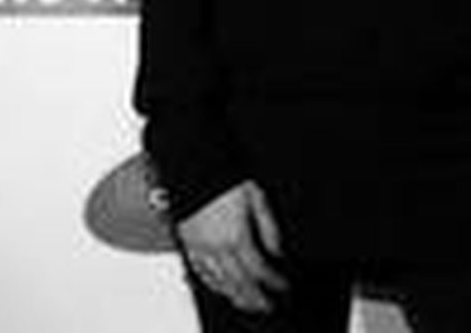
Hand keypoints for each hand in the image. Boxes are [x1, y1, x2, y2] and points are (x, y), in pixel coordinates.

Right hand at [175, 180, 288, 312]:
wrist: (195, 163)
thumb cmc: (226, 176)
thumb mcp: (258, 197)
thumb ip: (269, 227)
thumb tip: (277, 251)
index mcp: (236, 235)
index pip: (258, 269)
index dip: (273, 281)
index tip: (283, 286)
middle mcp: (216, 247)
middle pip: (238, 283)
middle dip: (255, 298)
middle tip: (267, 306)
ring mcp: (199, 247)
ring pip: (218, 282)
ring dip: (235, 296)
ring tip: (247, 304)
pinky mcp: (187, 243)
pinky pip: (200, 272)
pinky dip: (213, 285)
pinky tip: (221, 287)